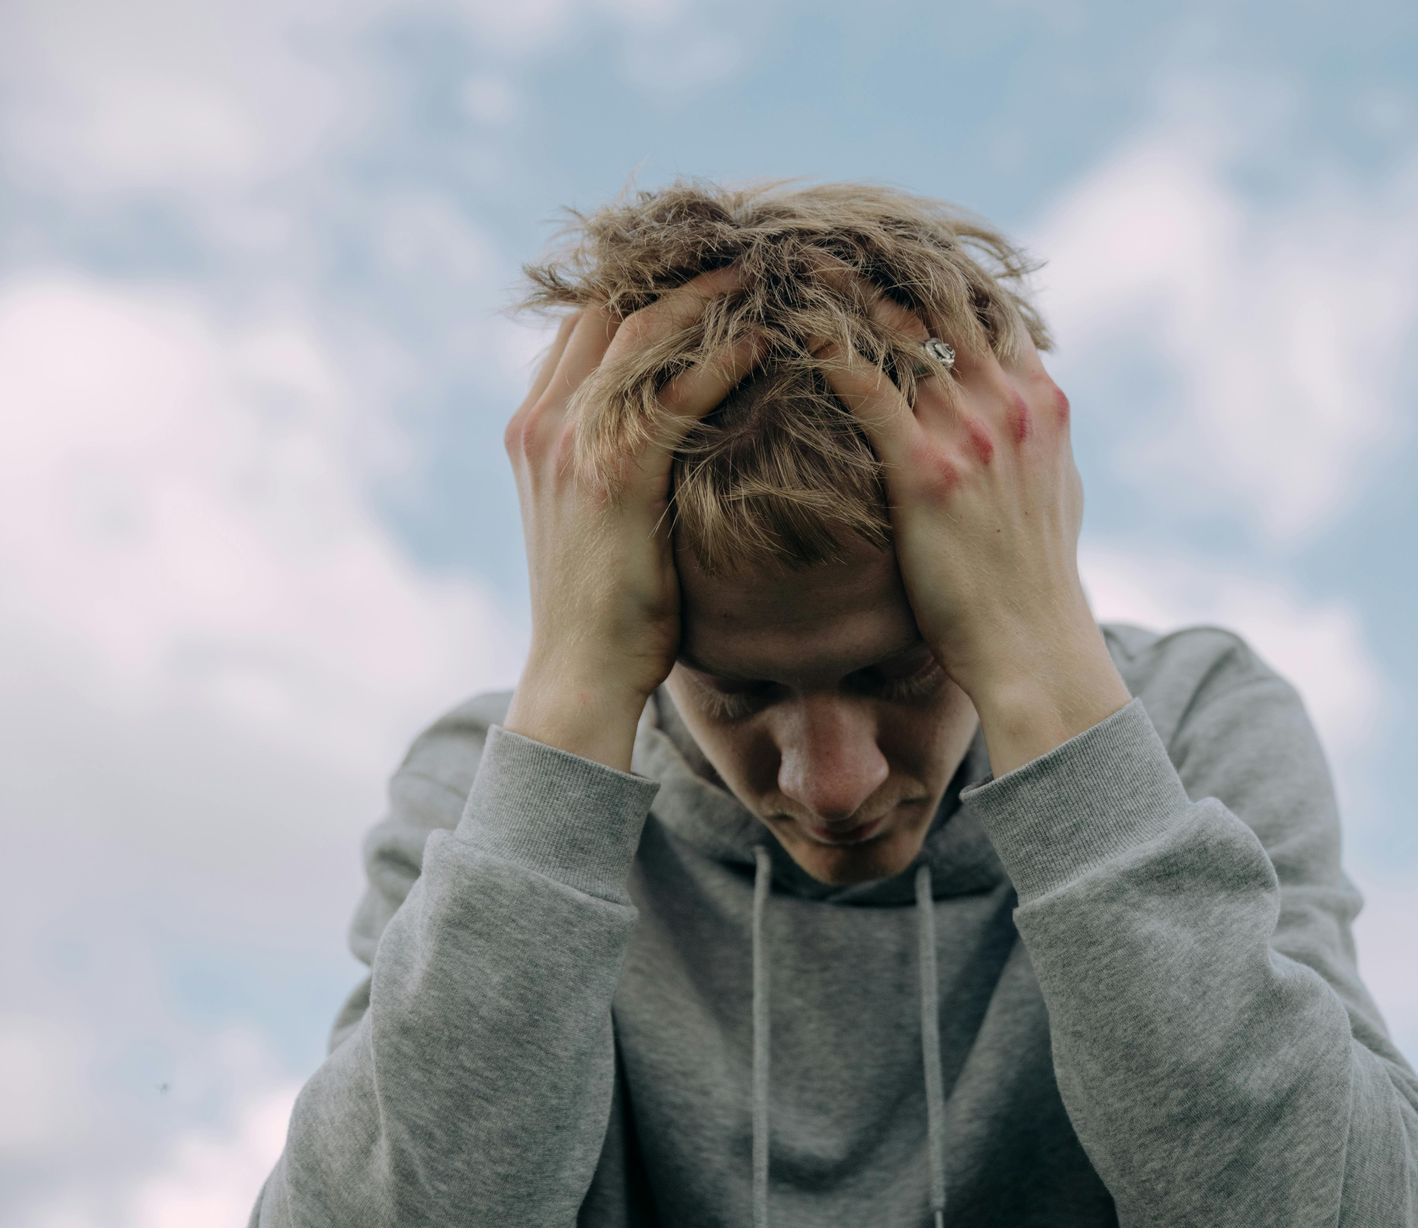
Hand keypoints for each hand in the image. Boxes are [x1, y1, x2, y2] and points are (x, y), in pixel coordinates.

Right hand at [502, 266, 766, 753]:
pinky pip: (676, 390)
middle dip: (673, 268)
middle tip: (742, 245)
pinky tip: (766, 336)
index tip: (701, 259)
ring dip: (705, 293)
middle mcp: (544, 421)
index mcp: (534, 426)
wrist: (579, 675)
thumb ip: (617, 458)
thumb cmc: (608, 607)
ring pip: (641, 330)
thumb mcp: (597, 517)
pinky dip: (722, 355)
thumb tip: (674, 424)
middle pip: (607, 305)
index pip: (582, 322)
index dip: (639, 283)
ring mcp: (573, 443)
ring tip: (762, 269)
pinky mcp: (615, 474)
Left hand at [807, 273, 1101, 707]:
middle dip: (880, 260)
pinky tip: (787, 327)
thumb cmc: (1034, 580)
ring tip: (793, 261)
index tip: (882, 244)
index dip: (933, 268)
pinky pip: (865, 384)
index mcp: (1041, 400)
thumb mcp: (1059, 490)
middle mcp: (1010, 402)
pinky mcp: (926, 469)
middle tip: (823, 233)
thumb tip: (1026, 403)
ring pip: (899, 327)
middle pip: (941, 298)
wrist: (1032, 646)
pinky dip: (825, 347)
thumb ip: (1038, 437)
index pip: (987, 304)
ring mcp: (971, 432)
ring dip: (842, 289)